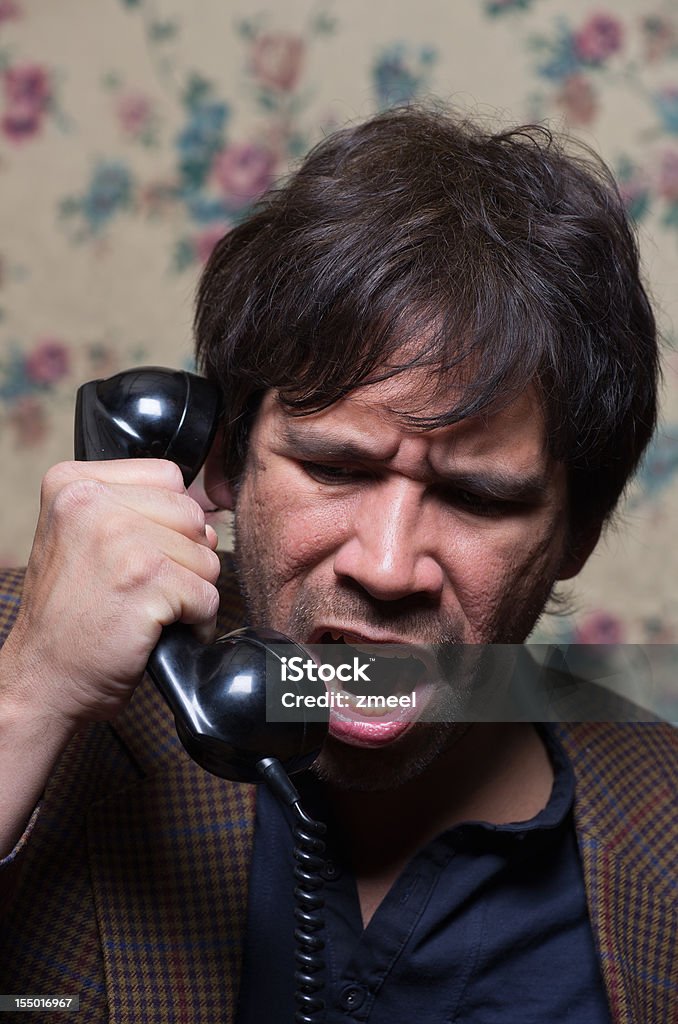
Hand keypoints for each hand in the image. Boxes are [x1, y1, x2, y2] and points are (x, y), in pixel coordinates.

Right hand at [2, 459, 220, 729]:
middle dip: (185, 558)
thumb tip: (209, 521)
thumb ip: (136, 512)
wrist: (43, 681)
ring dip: (191, 592)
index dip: (170, 521)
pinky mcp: (146, 580)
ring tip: (149, 612)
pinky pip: (207, 595)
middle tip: (146, 590)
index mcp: (73, 483)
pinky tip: (161, 633)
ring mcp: (119, 539)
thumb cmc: (70, 617)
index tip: (141, 555)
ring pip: (206, 555)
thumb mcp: (82, 540)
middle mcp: (90, 502)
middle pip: (192, 515)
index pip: (168, 478)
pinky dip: (197, 623)